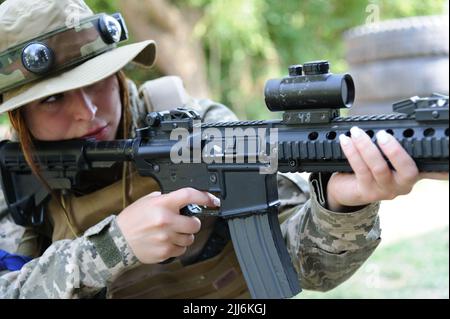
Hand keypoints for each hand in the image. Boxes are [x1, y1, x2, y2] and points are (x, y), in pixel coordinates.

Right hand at [116, 188, 219, 263]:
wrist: (117, 241)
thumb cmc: (132, 220)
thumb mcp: (147, 201)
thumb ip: (166, 199)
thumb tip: (184, 201)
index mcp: (162, 204)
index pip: (189, 195)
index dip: (205, 197)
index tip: (213, 200)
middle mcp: (166, 220)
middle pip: (195, 223)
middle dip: (193, 223)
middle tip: (184, 223)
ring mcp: (166, 237)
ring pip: (190, 238)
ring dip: (185, 236)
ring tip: (172, 233)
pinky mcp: (164, 252)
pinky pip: (181, 250)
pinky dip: (177, 247)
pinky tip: (167, 242)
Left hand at [327, 126, 447, 211]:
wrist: (345, 189)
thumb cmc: (370, 167)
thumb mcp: (387, 156)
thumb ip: (396, 144)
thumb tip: (401, 124)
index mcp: (413, 172)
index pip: (435, 169)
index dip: (444, 168)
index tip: (447, 159)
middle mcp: (404, 184)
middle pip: (407, 169)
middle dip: (395, 150)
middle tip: (383, 134)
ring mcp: (386, 190)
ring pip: (379, 168)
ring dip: (366, 146)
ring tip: (356, 132)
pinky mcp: (367, 192)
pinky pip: (360, 169)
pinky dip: (352, 152)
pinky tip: (346, 141)